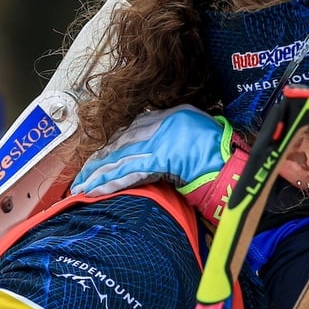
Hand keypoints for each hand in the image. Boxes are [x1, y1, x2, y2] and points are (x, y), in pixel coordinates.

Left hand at [72, 106, 235, 211]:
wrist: (228, 157)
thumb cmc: (217, 146)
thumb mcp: (193, 128)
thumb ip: (172, 132)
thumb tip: (156, 147)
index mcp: (164, 117)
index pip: (128, 132)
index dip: (110, 148)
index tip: (97, 160)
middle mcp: (156, 125)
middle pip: (118, 145)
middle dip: (97, 163)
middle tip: (81, 178)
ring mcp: (156, 141)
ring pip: (118, 160)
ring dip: (98, 176)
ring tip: (83, 188)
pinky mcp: (157, 159)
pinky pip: (127, 172)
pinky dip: (110, 182)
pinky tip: (96, 190)